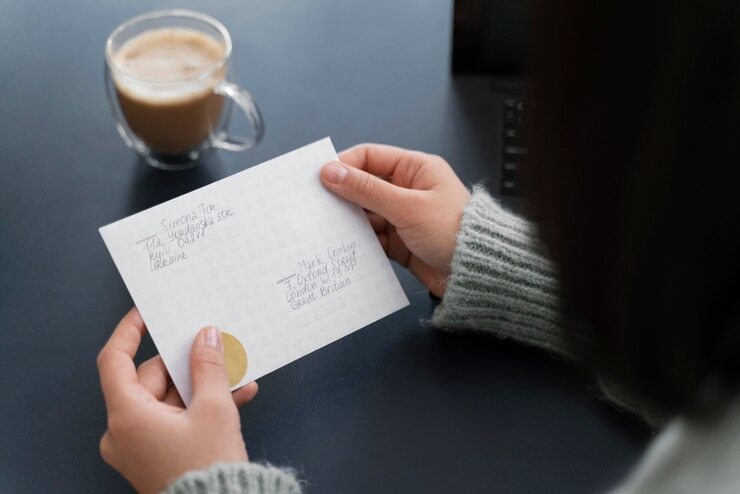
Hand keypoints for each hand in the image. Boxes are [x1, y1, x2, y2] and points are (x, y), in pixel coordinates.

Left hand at [97, 308, 258, 493]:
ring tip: (234, 376)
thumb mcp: (215, 409)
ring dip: (200, 386)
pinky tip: (235, 397)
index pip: (115, 360)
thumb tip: (205, 336)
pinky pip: (174, 419)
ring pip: (167, 399)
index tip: (146, 314)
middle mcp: (124, 432)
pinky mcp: (154, 454)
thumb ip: (208, 366)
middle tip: (212, 347)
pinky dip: (199, 408)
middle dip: (185, 364)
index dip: (129, 331)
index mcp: (127, 417)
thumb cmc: (209, 469)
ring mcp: (138, 445)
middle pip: (149, 379)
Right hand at [321, 144, 469, 296]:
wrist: (475, 273)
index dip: (344, 165)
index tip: (320, 178)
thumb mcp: (407, 207)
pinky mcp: (400, 242)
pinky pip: (372, 237)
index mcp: (415, 169)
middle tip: (317, 207)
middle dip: (343, 197)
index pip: (370, 157)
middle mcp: (408, 189)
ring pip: (366, 214)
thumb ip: (367, 190)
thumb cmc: (453, 232)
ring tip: (329, 230)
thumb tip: (331, 172)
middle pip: (364, 187)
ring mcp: (403, 217)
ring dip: (350, 223)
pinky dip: (360, 242)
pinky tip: (346, 247)